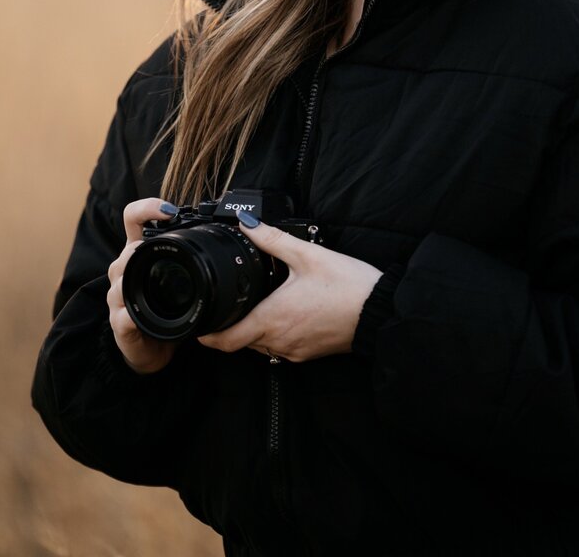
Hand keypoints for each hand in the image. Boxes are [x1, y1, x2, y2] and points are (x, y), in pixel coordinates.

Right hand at [106, 197, 179, 374]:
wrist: (151, 346)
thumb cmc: (163, 305)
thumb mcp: (174, 273)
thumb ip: (188, 251)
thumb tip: (221, 229)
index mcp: (139, 253)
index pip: (133, 218)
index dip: (147, 208)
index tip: (169, 209)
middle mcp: (125, 271)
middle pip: (127, 250)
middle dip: (141, 247)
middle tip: (161, 248)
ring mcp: (118, 297)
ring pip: (121, 281)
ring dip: (135, 279)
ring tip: (150, 280)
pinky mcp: (119, 323)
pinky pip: (122, 316)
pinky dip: (131, 316)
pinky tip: (138, 317)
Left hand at [197, 215, 382, 362]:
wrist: (379, 310)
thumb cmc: (347, 285)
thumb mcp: (308, 255)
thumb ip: (273, 239)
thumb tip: (246, 224)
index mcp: (272, 318)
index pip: (225, 340)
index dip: (207, 335)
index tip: (199, 325)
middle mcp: (279, 341)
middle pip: (241, 341)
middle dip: (232, 324)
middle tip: (231, 302)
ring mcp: (294, 351)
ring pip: (261, 345)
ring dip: (255, 328)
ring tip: (261, 302)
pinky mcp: (309, 354)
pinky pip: (281, 347)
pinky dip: (275, 332)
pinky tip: (287, 311)